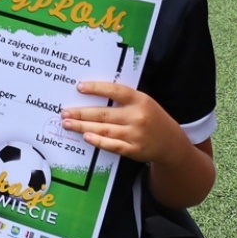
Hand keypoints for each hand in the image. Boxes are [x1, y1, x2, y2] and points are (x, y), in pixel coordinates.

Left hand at [62, 82, 188, 166]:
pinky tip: (86, 137)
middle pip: (104, 114)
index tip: (79, 87)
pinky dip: (98, 141)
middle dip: (81, 113)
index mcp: (140, 100)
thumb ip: (123, 98)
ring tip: (68, 123)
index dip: (97, 88)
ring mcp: (135, 135)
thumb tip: (92, 93)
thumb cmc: (152, 117)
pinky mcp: (133, 150)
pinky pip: (112, 145)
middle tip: (65, 112)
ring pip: (104, 130)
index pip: (115, 91)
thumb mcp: (143, 102)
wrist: (171, 143)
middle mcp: (137, 117)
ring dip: (83, 126)